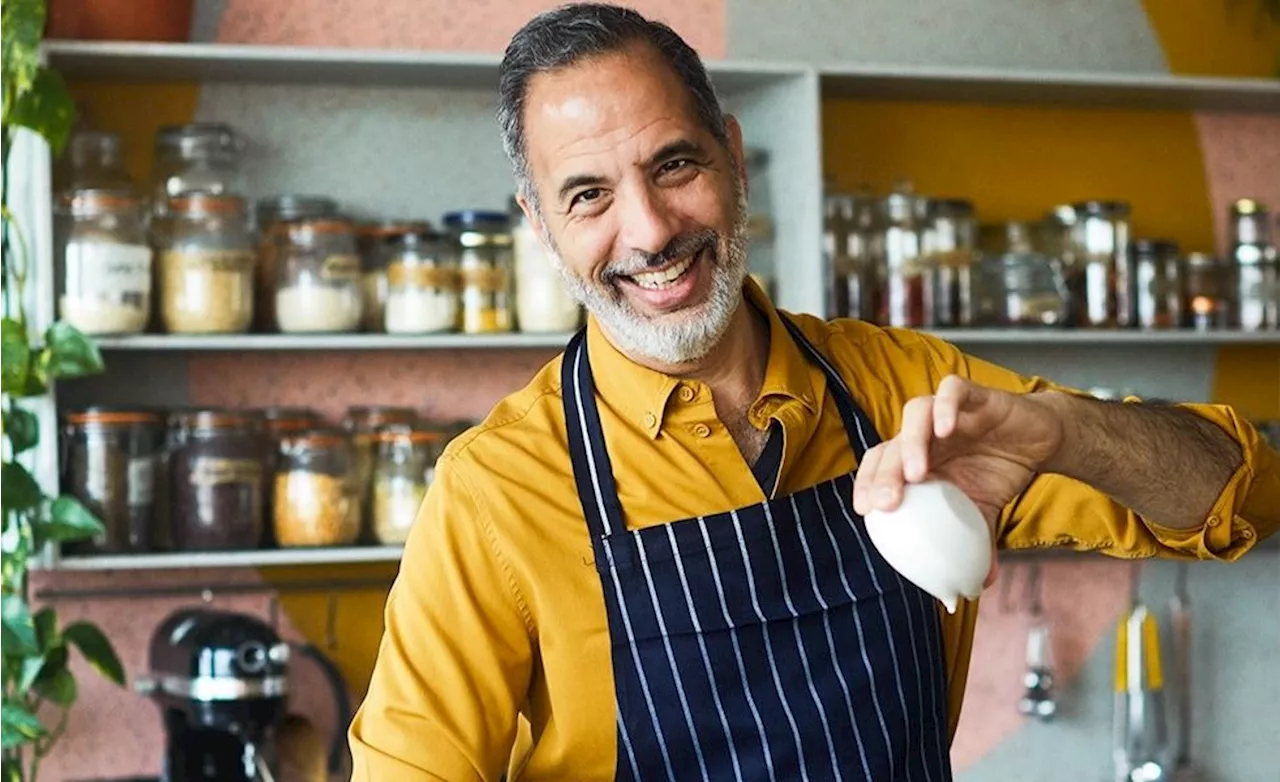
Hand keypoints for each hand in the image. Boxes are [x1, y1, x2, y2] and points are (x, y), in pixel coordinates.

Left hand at [851, 376, 1065, 584]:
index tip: (865, 512)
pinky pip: (953, 391)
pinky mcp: (974, 395)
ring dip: (912, 442)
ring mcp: (946, 412)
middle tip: (886, 503)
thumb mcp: (984, 513)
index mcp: (917, 460)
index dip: (866, 484)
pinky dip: (946, 405)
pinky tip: (946, 428)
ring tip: (918, 473)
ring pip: (915, 413)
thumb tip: (976, 588)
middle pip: (891, 445)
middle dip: (884, 473)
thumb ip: (975, 545)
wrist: (1040, 441)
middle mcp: (924, 434)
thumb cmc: (997, 472)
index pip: (878, 466)